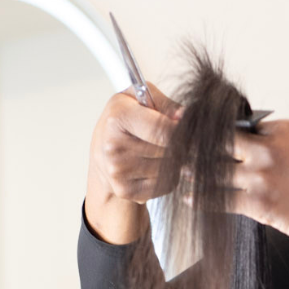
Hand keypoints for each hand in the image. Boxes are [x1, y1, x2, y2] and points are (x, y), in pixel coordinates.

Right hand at [85, 83, 181, 243]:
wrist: (103, 153)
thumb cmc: (125, 121)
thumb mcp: (141, 98)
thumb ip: (166, 104)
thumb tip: (186, 117)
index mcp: (119, 117)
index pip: (166, 131)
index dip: (181, 130)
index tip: (181, 127)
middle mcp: (114, 146)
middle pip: (170, 151)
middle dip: (179, 145)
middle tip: (171, 140)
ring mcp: (118, 171)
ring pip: (170, 169)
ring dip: (174, 161)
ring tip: (160, 152)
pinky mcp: (125, 190)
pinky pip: (166, 185)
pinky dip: (168, 177)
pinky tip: (155, 167)